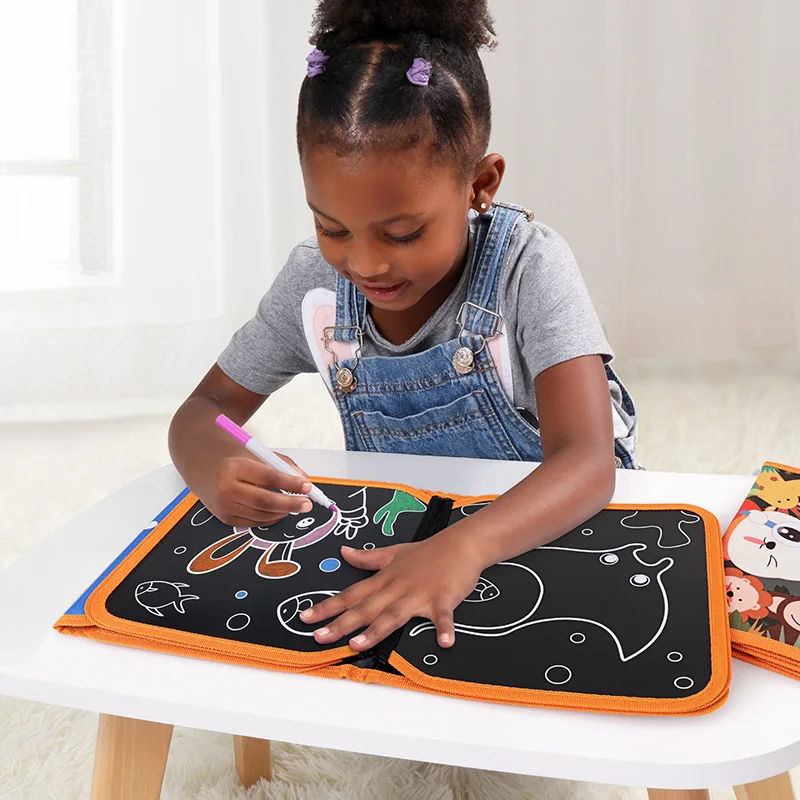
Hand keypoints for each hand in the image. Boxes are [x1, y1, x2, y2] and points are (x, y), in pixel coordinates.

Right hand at [207, 452, 312, 527]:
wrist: (204, 469)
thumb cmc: (236, 460)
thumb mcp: (257, 454)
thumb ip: (282, 464)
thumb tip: (304, 481)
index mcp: (234, 466)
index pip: (267, 477)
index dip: (290, 483)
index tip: (307, 486)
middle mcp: (226, 488)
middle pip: (264, 501)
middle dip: (290, 504)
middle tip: (308, 504)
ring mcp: (224, 506)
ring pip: (262, 515)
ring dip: (283, 512)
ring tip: (296, 505)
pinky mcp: (225, 519)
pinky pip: (255, 522)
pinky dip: (271, 518)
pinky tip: (280, 511)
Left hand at [299, 532, 484, 650]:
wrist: (461, 544)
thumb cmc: (428, 551)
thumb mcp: (393, 552)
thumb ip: (367, 558)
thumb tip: (343, 553)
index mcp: (385, 579)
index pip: (351, 594)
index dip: (328, 606)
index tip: (305, 617)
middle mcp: (397, 588)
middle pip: (366, 608)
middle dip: (341, 623)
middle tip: (318, 637)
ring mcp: (420, 594)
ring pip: (394, 614)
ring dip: (376, 630)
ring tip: (358, 645)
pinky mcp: (443, 600)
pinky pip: (444, 617)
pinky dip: (444, 629)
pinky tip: (444, 643)